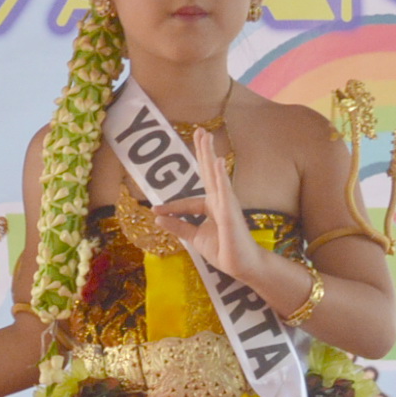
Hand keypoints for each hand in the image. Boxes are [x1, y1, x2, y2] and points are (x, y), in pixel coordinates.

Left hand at [152, 127, 273, 284]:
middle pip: (208, 173)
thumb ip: (178, 226)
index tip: (155, 210)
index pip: (187, 202)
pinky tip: (218, 160)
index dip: (170, 207)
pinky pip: (224, 191)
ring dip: (209, 154)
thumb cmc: (223, 250)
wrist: (241, 265)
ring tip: (205, 135)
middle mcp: (219, 201)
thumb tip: (157, 217)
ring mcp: (226, 204)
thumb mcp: (194, 238)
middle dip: (202, 152)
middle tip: (199, 131)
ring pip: (215, 175)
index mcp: (211, 207)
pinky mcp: (230, 211)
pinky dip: (221, 175)